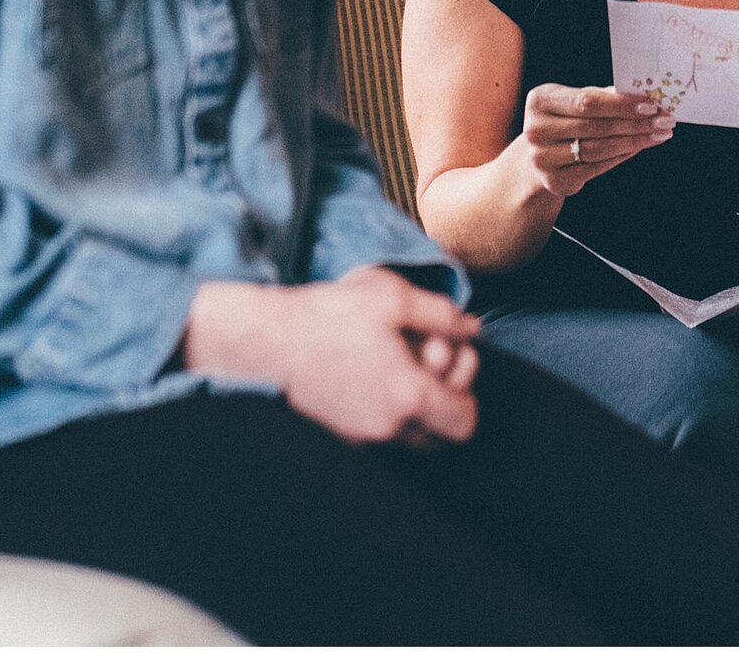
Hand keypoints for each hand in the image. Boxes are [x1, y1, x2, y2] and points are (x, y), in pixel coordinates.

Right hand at [180, 266, 480, 445]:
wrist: (265, 341)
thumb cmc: (326, 317)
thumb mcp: (393, 299)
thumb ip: (443, 315)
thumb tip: (473, 328)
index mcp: (408, 397)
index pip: (464, 422)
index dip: (467, 391)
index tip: (451, 359)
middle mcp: (387, 429)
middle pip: (441, 436)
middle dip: (444, 400)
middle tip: (425, 358)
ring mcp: (361, 439)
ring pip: (411, 438)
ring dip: (416, 408)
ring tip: (396, 364)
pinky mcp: (340, 437)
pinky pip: (380, 435)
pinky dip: (387, 412)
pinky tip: (371, 373)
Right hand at [509, 83, 673, 198]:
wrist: (538, 155)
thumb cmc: (564, 121)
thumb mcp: (575, 101)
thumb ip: (604, 97)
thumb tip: (645, 95)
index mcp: (540, 101)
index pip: (588, 101)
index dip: (622, 104)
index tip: (652, 105)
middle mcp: (536, 129)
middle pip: (596, 126)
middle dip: (636, 123)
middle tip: (664, 120)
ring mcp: (543, 158)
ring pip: (599, 148)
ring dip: (635, 141)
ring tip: (658, 134)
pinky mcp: (554, 180)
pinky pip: (597, 167)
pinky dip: (622, 156)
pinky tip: (639, 147)